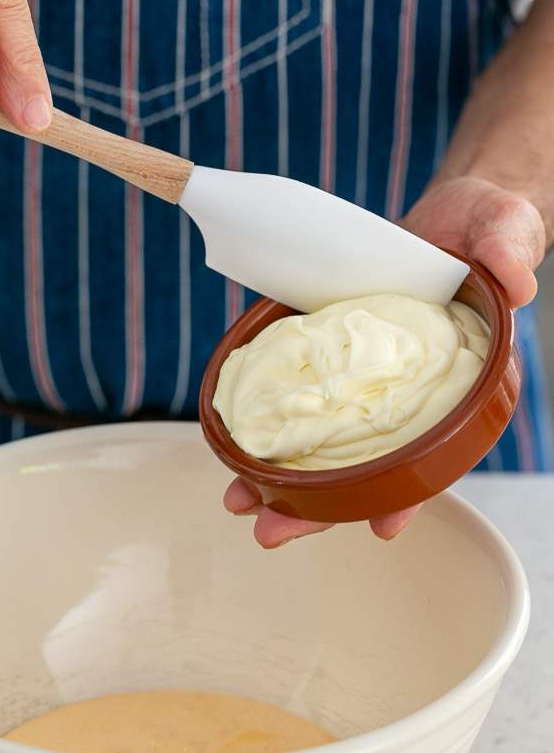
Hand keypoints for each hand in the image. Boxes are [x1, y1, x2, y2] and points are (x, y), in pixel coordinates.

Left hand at [223, 175, 545, 547]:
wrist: (443, 220)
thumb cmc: (484, 232)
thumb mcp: (504, 230)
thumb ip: (511, 249)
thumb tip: (517, 283)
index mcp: (453, 389)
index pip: (434, 455)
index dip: (411, 493)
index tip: (381, 526)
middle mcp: (401, 398)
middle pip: (360, 467)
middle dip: (317, 507)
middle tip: (270, 532)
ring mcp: (360, 381)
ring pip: (320, 443)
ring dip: (279, 477)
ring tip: (238, 500)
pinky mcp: (327, 355)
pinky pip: (295, 392)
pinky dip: (266, 418)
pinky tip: (234, 439)